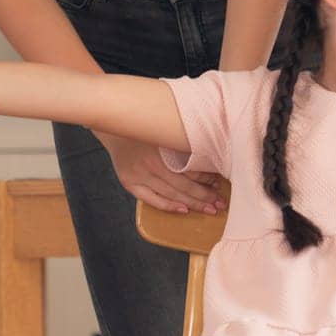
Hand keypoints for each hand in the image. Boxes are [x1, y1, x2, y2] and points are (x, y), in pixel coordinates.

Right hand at [103, 133, 224, 214]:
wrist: (115, 125)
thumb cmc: (145, 126)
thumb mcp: (165, 129)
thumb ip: (183, 141)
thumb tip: (209, 151)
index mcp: (162, 149)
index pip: (190, 170)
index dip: (206, 178)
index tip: (219, 182)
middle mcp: (151, 164)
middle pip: (183, 185)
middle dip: (204, 196)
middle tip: (220, 204)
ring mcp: (139, 175)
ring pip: (171, 194)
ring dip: (192, 203)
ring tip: (209, 209)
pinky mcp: (129, 183)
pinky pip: (152, 200)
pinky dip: (168, 206)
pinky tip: (183, 210)